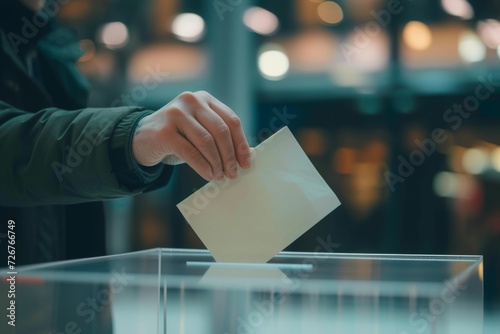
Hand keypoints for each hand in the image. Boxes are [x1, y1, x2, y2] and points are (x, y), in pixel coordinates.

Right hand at [132, 91, 251, 180]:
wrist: (141, 139)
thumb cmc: (178, 138)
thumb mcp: (200, 132)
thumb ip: (219, 137)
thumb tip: (245, 155)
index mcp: (204, 99)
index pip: (231, 120)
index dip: (241, 143)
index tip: (246, 163)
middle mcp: (191, 101)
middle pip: (221, 131)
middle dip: (230, 156)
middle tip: (233, 173)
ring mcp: (176, 113)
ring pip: (207, 142)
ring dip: (217, 163)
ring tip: (220, 176)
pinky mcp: (165, 131)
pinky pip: (191, 152)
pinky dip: (203, 167)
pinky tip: (208, 175)